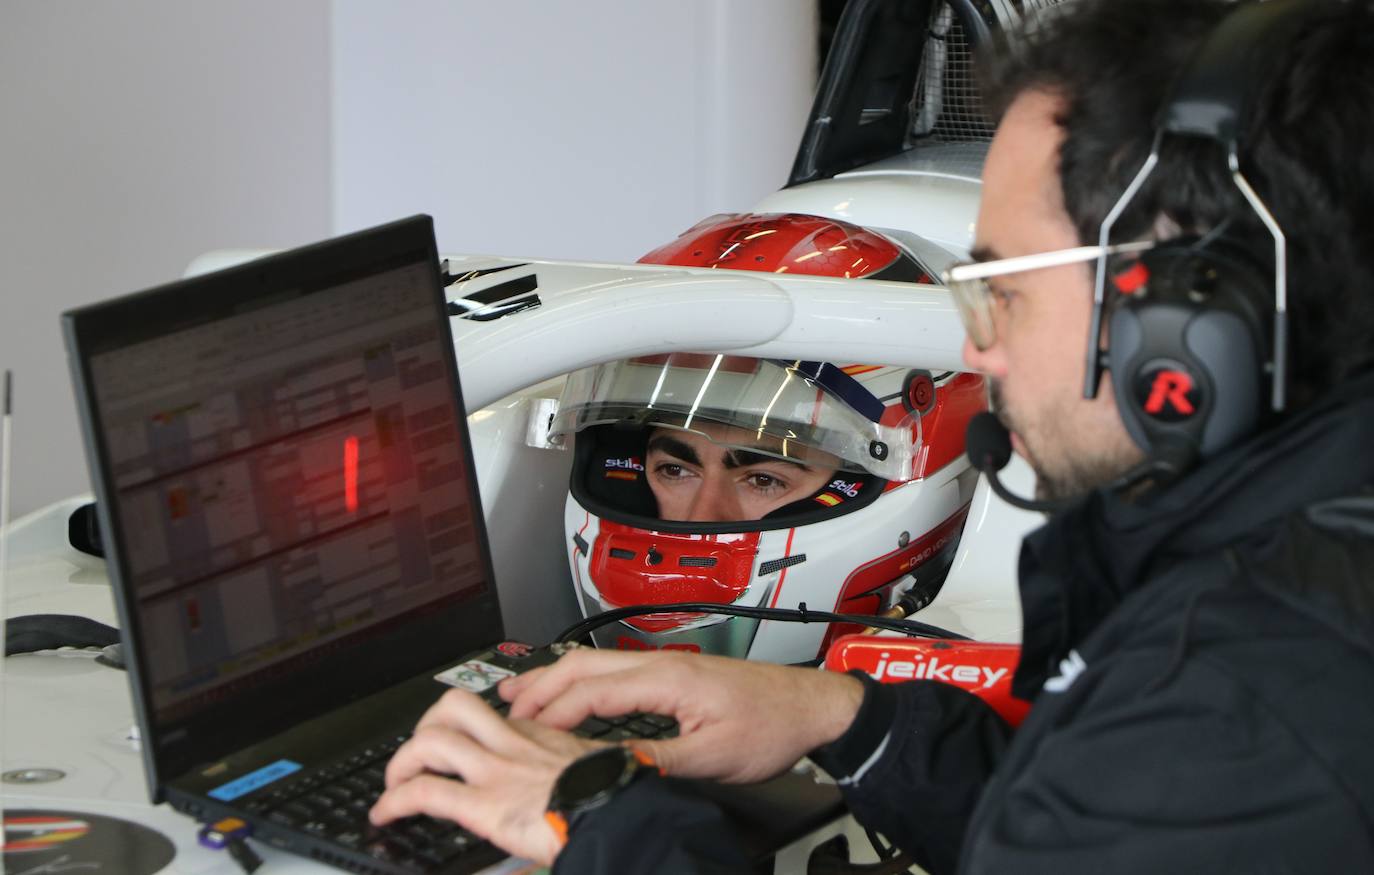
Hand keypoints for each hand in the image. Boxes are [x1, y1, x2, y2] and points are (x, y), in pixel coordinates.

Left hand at [369, 688, 603, 865]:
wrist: (621, 815)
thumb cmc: (617, 797)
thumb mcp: (596, 769)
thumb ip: (578, 770)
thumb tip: (585, 782)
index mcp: (541, 737)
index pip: (493, 716)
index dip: (466, 727)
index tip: (460, 743)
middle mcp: (513, 744)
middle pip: (454, 707)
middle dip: (426, 727)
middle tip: (420, 754)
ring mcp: (496, 771)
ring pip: (430, 740)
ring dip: (402, 761)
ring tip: (395, 782)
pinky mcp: (483, 804)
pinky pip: (424, 792)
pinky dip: (394, 801)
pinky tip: (385, 814)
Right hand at [500, 648, 863, 783]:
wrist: (811, 706)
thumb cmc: (773, 726)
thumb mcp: (716, 758)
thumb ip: (661, 765)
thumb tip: (614, 774)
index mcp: (667, 679)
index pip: (591, 690)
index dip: (552, 713)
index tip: (523, 734)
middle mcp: (661, 664)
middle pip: (583, 665)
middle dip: (538, 686)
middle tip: (501, 709)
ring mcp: (666, 666)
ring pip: (596, 664)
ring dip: (554, 679)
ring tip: (518, 695)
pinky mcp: (674, 675)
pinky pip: (613, 673)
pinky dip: (580, 683)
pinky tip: (572, 697)